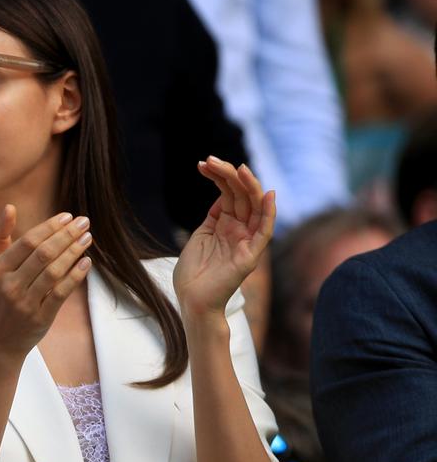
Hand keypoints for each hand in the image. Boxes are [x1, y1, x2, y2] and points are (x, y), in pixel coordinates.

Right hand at [0, 205, 92, 356]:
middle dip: (67, 235)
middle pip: (44, 254)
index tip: (68, 217)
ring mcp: (24, 303)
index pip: (28, 242)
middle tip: (84, 223)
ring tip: (87, 239)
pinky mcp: (39, 317)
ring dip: (74, 252)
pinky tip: (86, 263)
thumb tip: (9, 207)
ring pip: (54, 272)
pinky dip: (75, 276)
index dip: (50, 227)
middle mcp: (9, 285)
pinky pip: (61, 293)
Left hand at [173, 157, 275, 317]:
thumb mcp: (200, 236)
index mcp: (226, 225)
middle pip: (241, 195)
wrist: (192, 301)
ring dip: (248, 186)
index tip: (201, 163)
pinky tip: (267, 194)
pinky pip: (264, 231)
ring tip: (238, 168)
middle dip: (228, 175)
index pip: (228, 193)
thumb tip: (221, 196)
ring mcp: (246, 241)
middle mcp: (239, 230)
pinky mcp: (251, 255)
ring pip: (255, 207)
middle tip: (210, 160)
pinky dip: (268, 213)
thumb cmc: (193, 274)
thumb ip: (213, 217)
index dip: (218, 176)